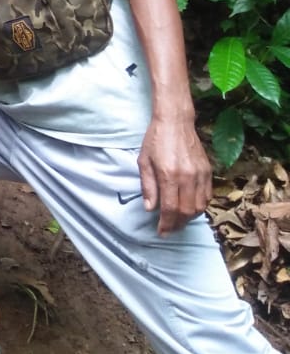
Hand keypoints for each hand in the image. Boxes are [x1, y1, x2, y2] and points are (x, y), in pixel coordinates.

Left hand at [138, 114, 211, 234]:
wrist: (176, 121)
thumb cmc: (155, 140)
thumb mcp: (144, 161)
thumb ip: (148, 186)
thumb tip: (150, 208)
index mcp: (169, 174)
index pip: (170, 208)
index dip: (166, 223)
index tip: (161, 231)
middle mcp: (187, 176)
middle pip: (186, 211)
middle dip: (178, 224)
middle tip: (169, 229)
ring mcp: (200, 174)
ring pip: (200, 206)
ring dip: (189, 217)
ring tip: (178, 221)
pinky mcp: (208, 171)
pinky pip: (207, 195)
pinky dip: (200, 206)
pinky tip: (190, 208)